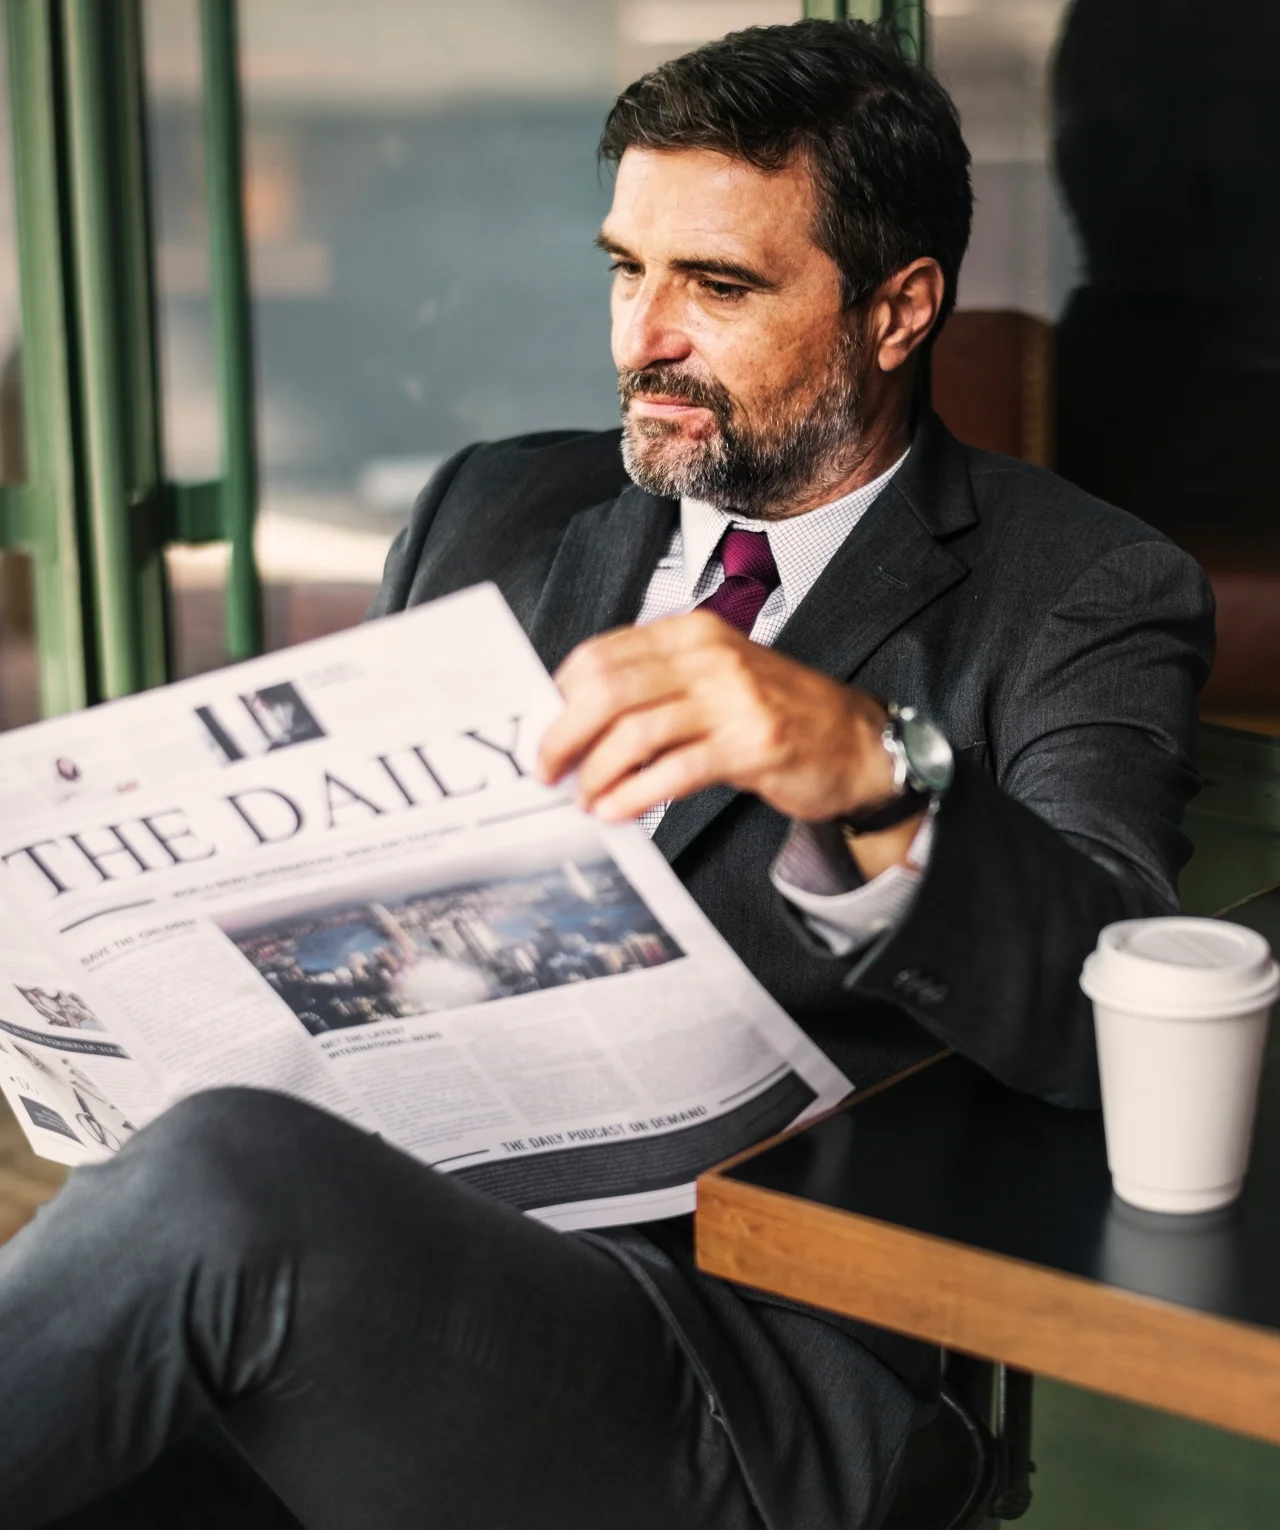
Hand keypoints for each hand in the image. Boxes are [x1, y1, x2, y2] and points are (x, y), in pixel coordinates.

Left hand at [536, 610, 907, 830]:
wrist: (856, 742)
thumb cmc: (775, 713)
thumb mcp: (713, 680)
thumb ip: (655, 688)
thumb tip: (575, 721)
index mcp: (692, 633)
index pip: (603, 654)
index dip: (561, 696)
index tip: (544, 731)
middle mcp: (710, 656)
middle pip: (608, 690)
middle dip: (564, 735)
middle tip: (546, 770)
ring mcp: (733, 699)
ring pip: (634, 732)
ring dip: (596, 772)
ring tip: (584, 798)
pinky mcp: (752, 744)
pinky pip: (673, 771)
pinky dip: (634, 795)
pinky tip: (616, 811)